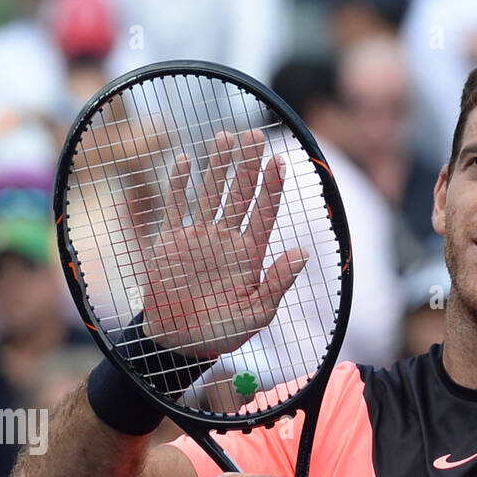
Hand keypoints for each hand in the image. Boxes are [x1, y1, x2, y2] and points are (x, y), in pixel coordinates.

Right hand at [142, 130, 308, 357]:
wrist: (179, 342)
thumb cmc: (222, 333)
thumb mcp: (257, 313)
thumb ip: (277, 282)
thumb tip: (304, 251)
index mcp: (250, 254)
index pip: (264, 213)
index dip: (272, 187)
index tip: (280, 161)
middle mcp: (226, 239)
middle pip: (240, 194)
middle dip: (247, 165)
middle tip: (253, 134)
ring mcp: (198, 236)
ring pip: (210, 192)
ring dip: (217, 165)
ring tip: (225, 136)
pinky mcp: (172, 240)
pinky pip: (176, 205)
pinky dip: (180, 183)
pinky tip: (187, 160)